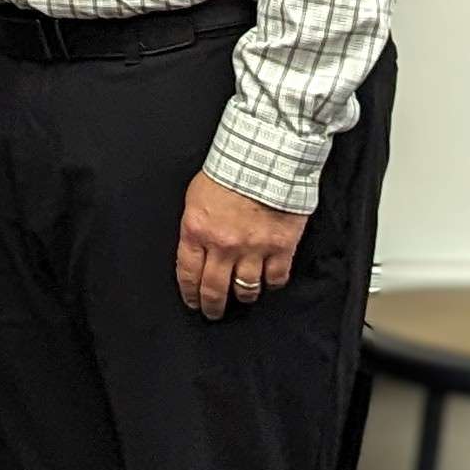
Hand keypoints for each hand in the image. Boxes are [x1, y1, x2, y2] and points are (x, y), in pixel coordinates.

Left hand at [177, 173, 309, 321]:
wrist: (266, 157)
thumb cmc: (230, 169)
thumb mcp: (196, 196)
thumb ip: (196, 226)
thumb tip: (195, 247)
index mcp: (197, 231)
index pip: (188, 274)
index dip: (190, 293)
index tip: (192, 302)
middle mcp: (223, 245)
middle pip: (214, 289)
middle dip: (212, 305)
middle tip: (213, 312)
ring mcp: (254, 248)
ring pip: (246, 289)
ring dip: (243, 296)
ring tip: (242, 298)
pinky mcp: (281, 247)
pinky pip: (276, 278)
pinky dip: (272, 284)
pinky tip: (268, 283)